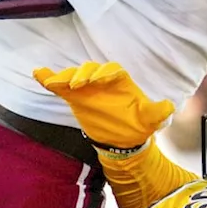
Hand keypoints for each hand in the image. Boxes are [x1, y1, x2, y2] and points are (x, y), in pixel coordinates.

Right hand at [33, 62, 174, 149]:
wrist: (122, 137)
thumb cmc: (136, 124)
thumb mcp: (149, 119)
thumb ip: (156, 113)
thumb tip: (168, 108)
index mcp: (120, 81)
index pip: (110, 70)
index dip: (103, 73)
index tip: (96, 81)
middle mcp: (102, 80)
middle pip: (90, 70)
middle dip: (83, 73)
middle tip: (77, 84)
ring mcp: (87, 87)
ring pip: (74, 76)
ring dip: (65, 77)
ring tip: (55, 81)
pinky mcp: (75, 96)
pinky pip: (60, 86)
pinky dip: (49, 79)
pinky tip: (38, 74)